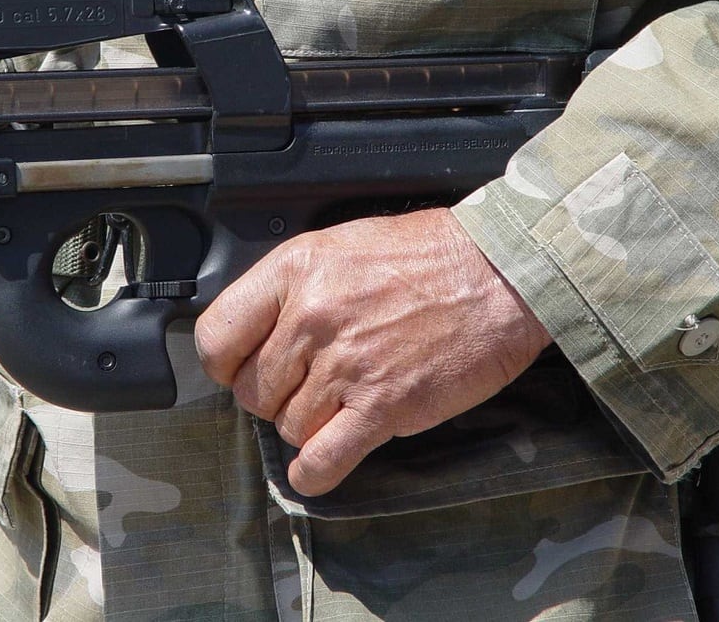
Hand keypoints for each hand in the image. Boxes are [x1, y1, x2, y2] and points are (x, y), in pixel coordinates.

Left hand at [195, 207, 552, 496]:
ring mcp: (346, 366)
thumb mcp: (341, 246)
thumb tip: (257, 332)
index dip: (226, 362)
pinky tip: (319, 466)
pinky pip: (323, 461)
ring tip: (338, 404)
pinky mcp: (383, 407)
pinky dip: (314, 473)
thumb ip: (293, 288)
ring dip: (306, 426)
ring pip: (287, 426)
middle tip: (305, 386)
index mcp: (295, 271)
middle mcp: (311, 319)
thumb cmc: (429, 255)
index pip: (217, 337)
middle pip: (252, 390)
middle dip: (274, 396)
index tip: (242, 367)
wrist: (501, 272)